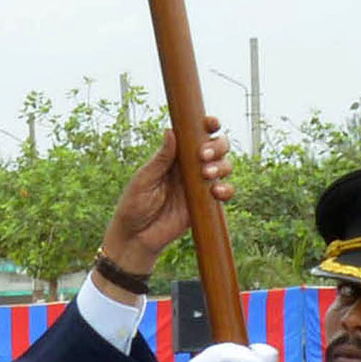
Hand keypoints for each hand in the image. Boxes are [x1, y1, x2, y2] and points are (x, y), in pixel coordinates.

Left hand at [97, 117, 234, 278]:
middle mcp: (189, 168)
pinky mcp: (205, 204)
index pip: (195, 136)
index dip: (207, 126)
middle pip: (216, 148)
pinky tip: (216, 192)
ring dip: (222, 166)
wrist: (136, 238)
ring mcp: (199, 185)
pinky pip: (224, 192)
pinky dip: (226, 189)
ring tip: (206, 175)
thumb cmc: (134, 206)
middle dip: (217, 146)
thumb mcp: (144, 180)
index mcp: (174, 157)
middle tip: (203, 156)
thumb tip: (171, 131)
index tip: (211, 123)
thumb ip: (161, 158)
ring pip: (224, 167)